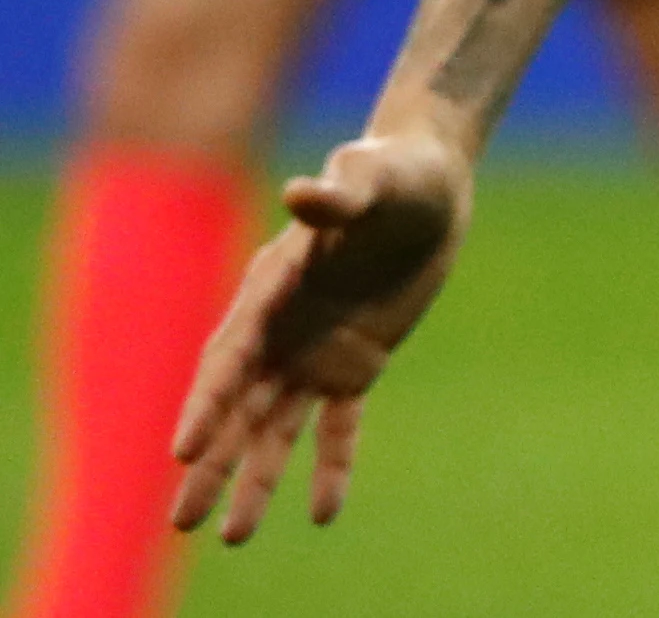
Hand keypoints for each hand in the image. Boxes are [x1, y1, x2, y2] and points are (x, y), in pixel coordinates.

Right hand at [169, 130, 472, 543]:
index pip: (230, 358)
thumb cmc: (390, 172)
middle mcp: (281, 331)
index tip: (186, 449)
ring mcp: (315, 351)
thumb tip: (302, 194)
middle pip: (237, 408)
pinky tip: (322, 514)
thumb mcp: (367, 176)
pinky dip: (331, 466)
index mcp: (270, 291)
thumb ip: (337, 194)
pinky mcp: (357, 365)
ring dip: (255, 478)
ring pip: (275, 427)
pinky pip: (339, 426)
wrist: (427, 185)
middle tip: (181, 522)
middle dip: (212, 463)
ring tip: (233, 536)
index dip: (208, 403)